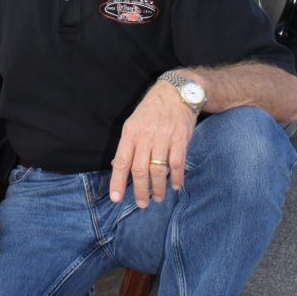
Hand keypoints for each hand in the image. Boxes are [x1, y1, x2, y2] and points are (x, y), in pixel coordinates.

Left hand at [110, 80, 196, 207]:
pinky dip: (176, 178)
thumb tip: (118, 166)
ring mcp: (164, 138)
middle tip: (141, 204)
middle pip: (140, 170)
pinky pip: (177, 164)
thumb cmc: (152, 110)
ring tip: (158, 198)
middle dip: (140, 191)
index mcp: (131, 132)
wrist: (176, 92)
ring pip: (158, 170)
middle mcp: (146, 136)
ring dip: (158, 188)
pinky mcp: (180, 139)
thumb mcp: (134, 122)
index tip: (116, 198)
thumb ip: (128, 145)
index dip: (117, 181)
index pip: (121, 161)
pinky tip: (175, 186)